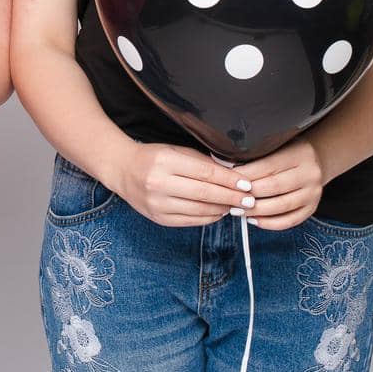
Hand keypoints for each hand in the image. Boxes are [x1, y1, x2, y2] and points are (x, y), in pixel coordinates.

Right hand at [111, 142, 253, 227]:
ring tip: (236, 206)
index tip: (246, 184)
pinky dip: (209, 217)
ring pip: (200, 210)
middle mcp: (159, 183)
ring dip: (222, 209)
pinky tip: (219, 212)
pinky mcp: (159, 218)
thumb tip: (233, 171)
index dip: (229, 180)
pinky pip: (191, 221)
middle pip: (205, 193)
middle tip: (249, 200)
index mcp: (164, 161)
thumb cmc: (153, 157)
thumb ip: (202, 161)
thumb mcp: (175, 150)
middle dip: (231, 197)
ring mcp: (158, 204)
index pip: (205, 173)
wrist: (123, 170)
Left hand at [236, 138, 324, 229]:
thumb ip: (258, 155)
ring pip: (281, 206)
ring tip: (238, 210)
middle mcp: (310, 174)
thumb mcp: (276, 145)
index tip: (227, 179)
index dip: (245, 175)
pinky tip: (254, 219)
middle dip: (248, 194)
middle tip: (229, 197)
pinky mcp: (312, 209)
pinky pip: (289, 220)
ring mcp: (313, 193)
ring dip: (256, 210)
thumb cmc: (287, 153)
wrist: (314, 162)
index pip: (267, 166)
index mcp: (299, 154)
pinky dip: (270, 223)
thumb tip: (227, 168)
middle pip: (273, 187)